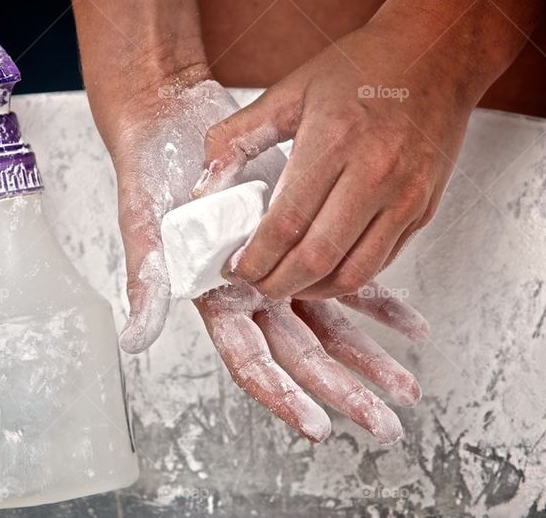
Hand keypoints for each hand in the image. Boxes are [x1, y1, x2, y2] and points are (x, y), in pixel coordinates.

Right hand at [90, 72, 427, 442]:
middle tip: (383, 424)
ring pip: (330, 327)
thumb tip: (136, 340)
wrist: (171, 120)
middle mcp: (249, 294)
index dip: (283, 395)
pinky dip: (379, 303)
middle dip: (342, 391)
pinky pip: (348, 282)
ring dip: (368, 358)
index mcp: (212, 297)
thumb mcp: (143, 222)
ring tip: (405, 386)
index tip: (318, 426)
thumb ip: (147, 281)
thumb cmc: (151, 169)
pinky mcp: (303, 240)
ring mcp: (279, 272)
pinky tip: (410, 324)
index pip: (251, 360)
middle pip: (301, 355)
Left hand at [194, 23, 474, 299]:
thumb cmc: (363, 68)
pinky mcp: (424, 209)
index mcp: (334, 142)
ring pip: (354, 273)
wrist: (437, 54)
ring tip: (286, 283)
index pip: (285, 224)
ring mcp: (406, 196)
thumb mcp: (290, 90)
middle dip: (277, 284)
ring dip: (313, 290)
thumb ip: (237, 136)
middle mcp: (375, 174)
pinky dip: (347, 276)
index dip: (255, 258)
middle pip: (317, 258)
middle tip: (255, 284)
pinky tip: (322, 269)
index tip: (234, 268)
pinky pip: (382, 262)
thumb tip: (205, 186)